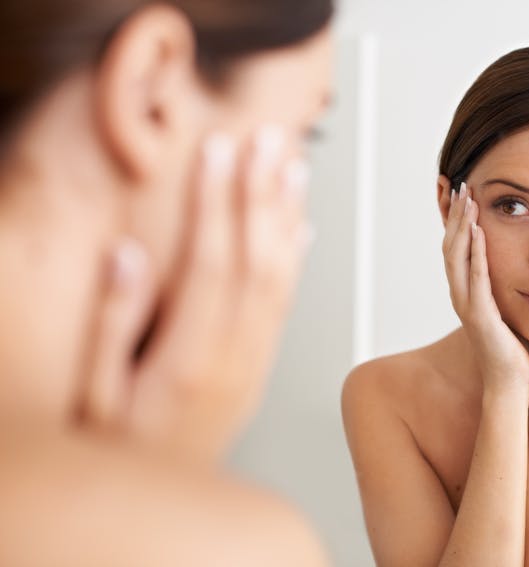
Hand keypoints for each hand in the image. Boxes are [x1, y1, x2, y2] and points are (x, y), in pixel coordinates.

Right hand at [75, 125, 312, 461]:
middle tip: (268, 140)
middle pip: (257, 260)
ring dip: (286, 219)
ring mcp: (252, 363)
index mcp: (190, 358)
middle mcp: (233, 357)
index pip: (214, 262)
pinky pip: (286, 307)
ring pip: (281, 278)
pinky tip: (301, 231)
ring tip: (292, 168)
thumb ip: (111, 326)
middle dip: (260, 194)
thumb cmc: (120, 453)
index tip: (222, 150)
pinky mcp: (259, 370)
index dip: (218, 201)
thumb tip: (128, 256)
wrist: (167, 509)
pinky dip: (296, 262)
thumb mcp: (92, 400)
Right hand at [442, 182, 528, 397]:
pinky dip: (474, 253)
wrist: (513, 386)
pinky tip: (478, 231)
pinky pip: (474, 279)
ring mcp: (467, 305)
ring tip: (466, 198)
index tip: (462, 192)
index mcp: (470, 293)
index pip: (458, 247)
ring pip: (457, 257)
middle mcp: (462, 295)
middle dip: (455, 214)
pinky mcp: (479, 317)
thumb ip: (506, 287)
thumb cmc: (514, 351)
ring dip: (461, 225)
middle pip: (452, 245)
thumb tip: (519, 265)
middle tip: (459, 183)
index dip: (457, 219)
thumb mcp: (508, 310)